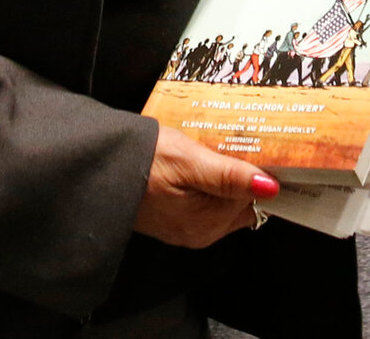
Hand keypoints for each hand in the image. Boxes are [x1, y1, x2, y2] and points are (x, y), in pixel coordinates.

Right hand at [133, 124, 277, 248]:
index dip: (260, 173)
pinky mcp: (172, 214)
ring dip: (224, 172)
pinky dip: (207, 177)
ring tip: (214, 143)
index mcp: (208, 223)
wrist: (98, 166)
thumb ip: (228, 177)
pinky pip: (203, 197)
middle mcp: (200, 232)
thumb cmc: (142, 160)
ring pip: (222, 197)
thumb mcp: (188, 160)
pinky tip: (197, 156)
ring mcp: (185, 225)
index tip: (264, 146)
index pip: (254, 200)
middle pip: (240, 201)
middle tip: (237, 137)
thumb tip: (270, 187)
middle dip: (242, 172)